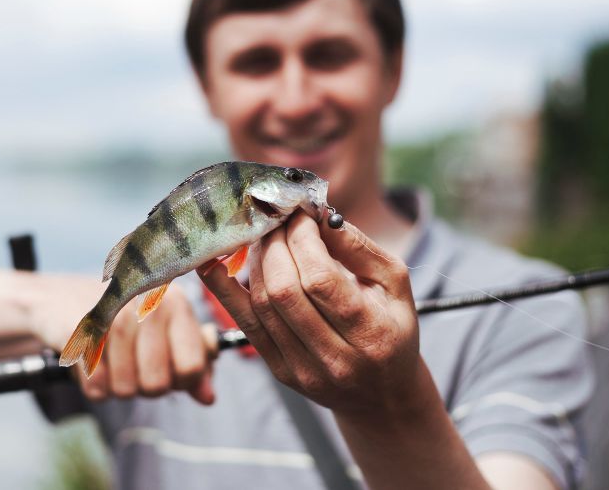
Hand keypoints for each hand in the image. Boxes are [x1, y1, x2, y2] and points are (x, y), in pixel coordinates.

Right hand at [60, 285, 215, 405]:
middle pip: (157, 385)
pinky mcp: (79, 330)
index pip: (192, 367)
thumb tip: (208, 397)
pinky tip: (92, 362)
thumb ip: (193, 363)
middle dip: (144, 386)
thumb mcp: (166, 333)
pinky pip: (96, 387)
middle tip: (134, 366)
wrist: (64, 298)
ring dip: (117, 386)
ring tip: (112, 361)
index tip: (168, 370)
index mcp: (176, 304)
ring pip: (125, 389)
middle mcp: (148, 304)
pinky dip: (93, 385)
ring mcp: (112, 315)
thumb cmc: (126, 320)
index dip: (180, 381)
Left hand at [199, 212, 419, 417]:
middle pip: (284, 290)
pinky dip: (225, 290)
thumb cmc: (391, 327)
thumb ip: (358, 247)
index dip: (301, 239)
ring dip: (255, 262)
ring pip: (262, 305)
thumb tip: (317, 216)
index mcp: (371, 333)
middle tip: (276, 220)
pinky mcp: (279, 372)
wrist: (382, 394)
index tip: (298, 214)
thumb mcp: (394, 284)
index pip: (320, 278)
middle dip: (274, 245)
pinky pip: (245, 324)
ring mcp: (303, 369)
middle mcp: (336, 358)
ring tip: (264, 238)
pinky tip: (214, 263)